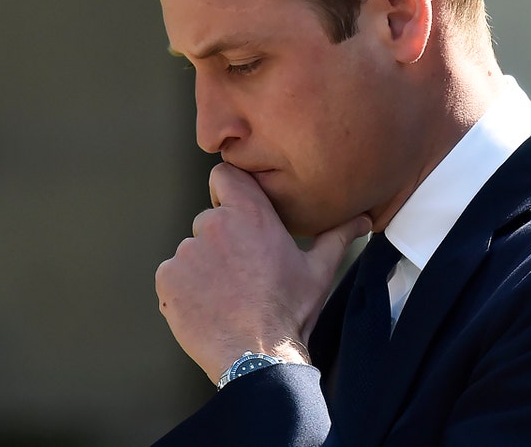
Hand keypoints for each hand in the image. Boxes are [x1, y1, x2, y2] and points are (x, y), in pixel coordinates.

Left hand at [155, 162, 372, 383]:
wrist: (257, 356)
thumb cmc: (290, 312)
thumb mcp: (319, 271)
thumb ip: (337, 236)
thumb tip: (363, 219)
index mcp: (251, 215)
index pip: (223, 175)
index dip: (227, 191)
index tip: (235, 211)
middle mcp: (214, 225)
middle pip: (209, 220)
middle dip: (221, 242)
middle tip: (240, 274)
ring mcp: (187, 251)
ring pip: (191, 251)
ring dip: (203, 268)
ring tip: (226, 297)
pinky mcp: (167, 277)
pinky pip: (172, 276)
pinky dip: (184, 289)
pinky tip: (207, 308)